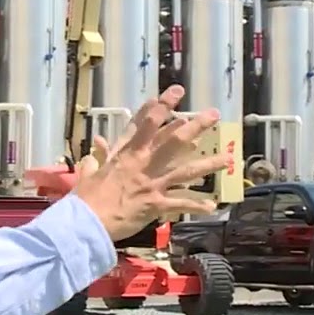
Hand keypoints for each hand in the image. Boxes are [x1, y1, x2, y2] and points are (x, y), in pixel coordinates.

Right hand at [72, 85, 233, 241]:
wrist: (86, 221)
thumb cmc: (86, 197)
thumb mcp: (89, 171)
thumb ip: (97, 155)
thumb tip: (97, 141)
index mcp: (126, 153)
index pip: (145, 124)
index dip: (160, 107)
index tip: (175, 93)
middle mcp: (143, 164)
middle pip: (173, 140)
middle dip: (195, 126)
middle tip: (213, 114)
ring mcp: (152, 183)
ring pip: (185, 170)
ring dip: (208, 164)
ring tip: (228, 159)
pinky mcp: (156, 204)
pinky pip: (180, 204)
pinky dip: (196, 205)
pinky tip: (213, 206)